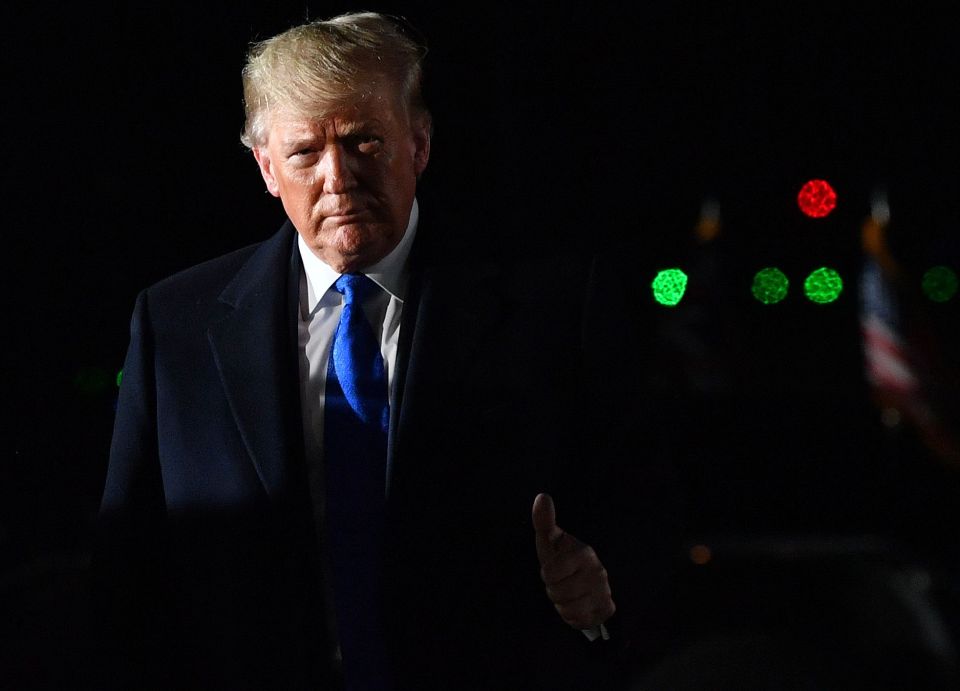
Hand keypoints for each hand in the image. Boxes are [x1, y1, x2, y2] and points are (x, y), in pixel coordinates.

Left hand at [532, 493, 614, 628]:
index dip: (547, 573)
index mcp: (584, 552)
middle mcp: (598, 571)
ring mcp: (604, 591)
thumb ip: (544, 520)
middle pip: (557, 593)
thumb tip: (542, 496)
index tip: (554, 567)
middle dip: (553, 590)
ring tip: (568, 592)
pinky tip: (577, 604)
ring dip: (562, 604)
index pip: (550, 573)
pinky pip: (578, 621)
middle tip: (561, 581)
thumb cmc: (562, 557)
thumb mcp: (550, 540)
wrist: (584, 579)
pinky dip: (572, 616)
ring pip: (567, 609)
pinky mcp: (606, 609)